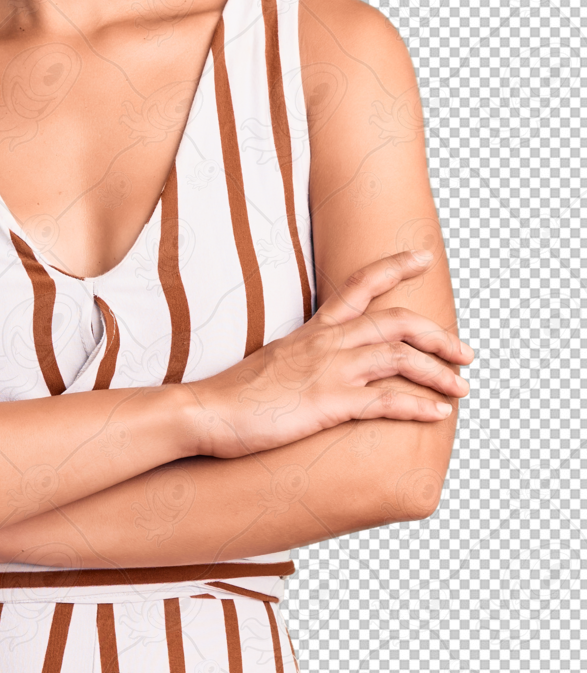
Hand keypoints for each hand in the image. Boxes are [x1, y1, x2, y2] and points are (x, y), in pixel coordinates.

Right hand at [182, 250, 473, 458]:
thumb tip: (318, 368)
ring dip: (439, 372)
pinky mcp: (329, 402)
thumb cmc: (235, 395)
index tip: (423, 258)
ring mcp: (329, 370)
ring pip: (400, 357)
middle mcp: (327, 342)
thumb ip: (303, 358)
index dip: (394, 267)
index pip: (359, 285)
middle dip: (437, 334)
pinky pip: (387, 400)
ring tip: (462, 388)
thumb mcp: (274, 363)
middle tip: (465, 352)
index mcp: (313, 330)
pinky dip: (419, 406)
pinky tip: (438, 414)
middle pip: (396, 320)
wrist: (205, 411)